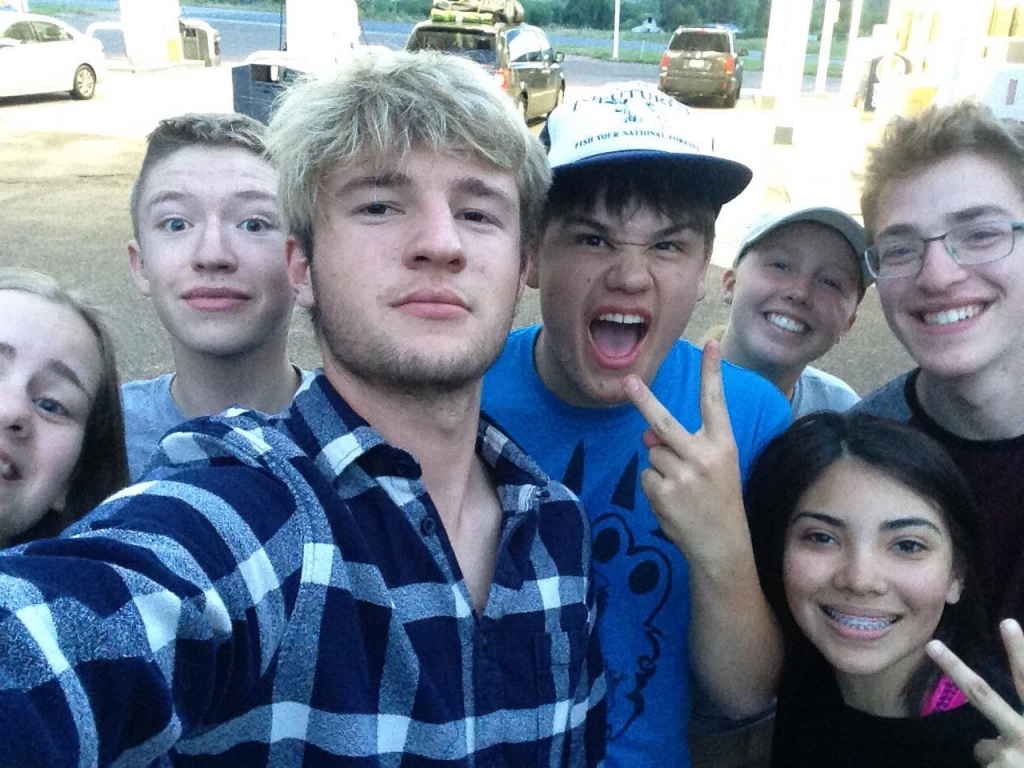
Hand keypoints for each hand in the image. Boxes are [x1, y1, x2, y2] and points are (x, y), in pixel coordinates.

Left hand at [623, 341, 745, 568]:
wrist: (722, 544)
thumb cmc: (718, 498)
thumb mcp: (711, 466)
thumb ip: (683, 445)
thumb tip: (646, 434)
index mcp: (723, 444)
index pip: (715, 402)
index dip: (712, 372)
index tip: (711, 342)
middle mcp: (703, 456)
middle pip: (663, 423)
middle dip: (643, 400)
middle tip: (627, 380)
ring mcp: (682, 476)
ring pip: (652, 452)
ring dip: (660, 465)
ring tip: (682, 487)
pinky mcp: (664, 494)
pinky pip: (647, 475)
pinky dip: (654, 486)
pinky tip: (673, 500)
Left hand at [926, 619, 1023, 766]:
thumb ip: (1016, 731)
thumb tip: (981, 743)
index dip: (1019, 652)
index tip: (1006, 621)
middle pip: (983, 694)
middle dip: (955, 668)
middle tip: (932, 644)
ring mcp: (1010, 756)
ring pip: (985, 749)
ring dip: (1000, 762)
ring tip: (1015, 767)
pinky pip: (989, 765)